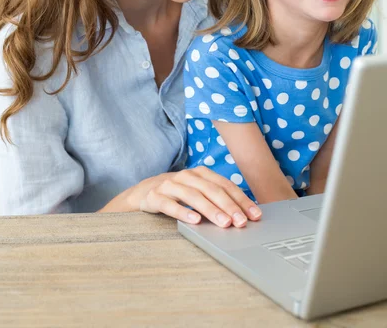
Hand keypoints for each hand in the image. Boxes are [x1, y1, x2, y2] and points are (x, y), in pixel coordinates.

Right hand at [99, 166, 261, 227]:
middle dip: (229, 206)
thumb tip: (243, 214)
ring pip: (194, 196)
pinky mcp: (154, 196)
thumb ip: (216, 199)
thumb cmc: (176, 194)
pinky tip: (195, 221)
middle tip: (242, 222)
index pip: (225, 185)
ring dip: (211, 210)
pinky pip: (170, 205)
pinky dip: (183, 212)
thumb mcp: (197, 192)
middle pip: (211, 190)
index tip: (255, 214)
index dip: (241, 199)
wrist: (142, 192)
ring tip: (224, 223)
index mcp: (200, 173)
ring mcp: (170, 185)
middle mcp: (186, 176)